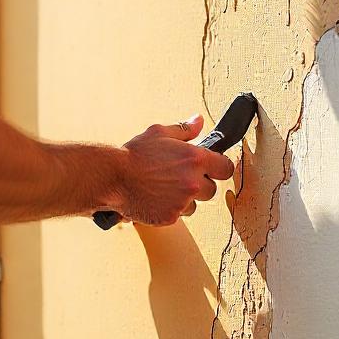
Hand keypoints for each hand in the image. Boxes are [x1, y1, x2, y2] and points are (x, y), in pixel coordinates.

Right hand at [116, 113, 238, 225]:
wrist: (113, 178)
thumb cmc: (134, 154)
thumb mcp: (159, 133)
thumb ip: (184, 129)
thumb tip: (199, 121)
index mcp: (195, 159)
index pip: (226, 168)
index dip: (219, 168)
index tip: (212, 168)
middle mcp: (193, 182)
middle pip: (212, 190)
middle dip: (200, 184)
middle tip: (180, 178)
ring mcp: (183, 201)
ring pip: (195, 204)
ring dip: (185, 199)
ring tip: (164, 188)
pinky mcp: (171, 216)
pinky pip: (178, 215)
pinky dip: (169, 208)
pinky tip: (155, 198)